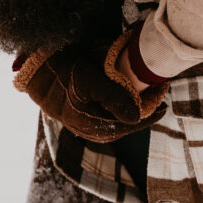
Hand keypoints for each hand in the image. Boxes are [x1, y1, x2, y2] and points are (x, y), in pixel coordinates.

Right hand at [12, 32, 168, 141]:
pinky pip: (110, 115)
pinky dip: (122, 106)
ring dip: (135, 108)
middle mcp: (92, 130)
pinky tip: (129, 97)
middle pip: (127, 123)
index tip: (165, 100)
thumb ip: (113, 98)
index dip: (150, 112)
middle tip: (160, 93)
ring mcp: (88, 125)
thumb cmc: (64, 73)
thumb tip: (137, 117)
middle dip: (145, 110)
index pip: (131, 124)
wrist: (37, 71)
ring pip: (119, 120)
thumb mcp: (89, 81)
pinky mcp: (85, 116)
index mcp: (95, 126)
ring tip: (149, 94)